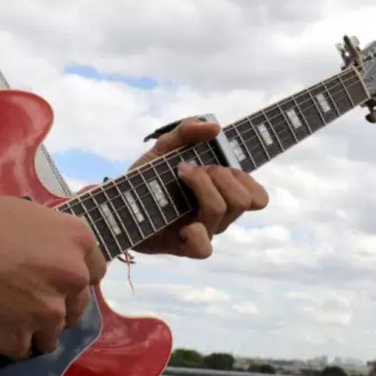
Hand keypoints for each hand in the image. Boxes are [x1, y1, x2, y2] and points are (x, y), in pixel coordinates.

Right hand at [0, 187, 106, 359]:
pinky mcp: (17, 341)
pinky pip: (21, 349)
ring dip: (33, 328)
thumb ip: (48, 242)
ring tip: (2, 314)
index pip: (95, 270)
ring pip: (52, 333)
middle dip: (57, 304)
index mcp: (76, 241)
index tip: (56, 279)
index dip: (73, 276)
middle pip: (78, 305)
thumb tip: (46, 257)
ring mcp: (46, 313)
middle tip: (25, 298)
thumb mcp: (23, 215)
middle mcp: (70, 278)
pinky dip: (6, 341)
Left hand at [130, 117, 268, 258]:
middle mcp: (218, 217)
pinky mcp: (185, 248)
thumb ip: (186, 132)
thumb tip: (215, 128)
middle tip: (192, 168)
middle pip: (244, 199)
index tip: (219, 163)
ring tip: (179, 175)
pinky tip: (180, 221)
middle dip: (220, 175)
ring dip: (201, 185)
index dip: (247, 179)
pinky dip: (195, 230)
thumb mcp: (164, 148)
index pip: (258, 197)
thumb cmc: (147, 180)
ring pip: (222, 209)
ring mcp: (204, 232)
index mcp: (222, 196)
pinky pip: (204, 247)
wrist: (117, 205)